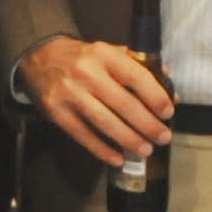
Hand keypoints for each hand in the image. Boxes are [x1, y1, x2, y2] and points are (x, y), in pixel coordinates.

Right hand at [21, 36, 174, 165]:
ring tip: (146, 150)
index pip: (135, 76)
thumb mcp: (109, 52)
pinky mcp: (56, 112)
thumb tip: (171, 91)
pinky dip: (102, 150)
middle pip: (123, 104)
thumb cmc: (83, 57)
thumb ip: (139, 68)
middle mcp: (86, 73)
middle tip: (163, 137)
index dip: (154, 96)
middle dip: (147, 124)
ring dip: (128, 139)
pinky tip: (118, 158)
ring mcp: (70, 94)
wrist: (40, 56)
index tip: (168, 112)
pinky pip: (83, 135)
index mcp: (103, 54)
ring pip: (105, 122)